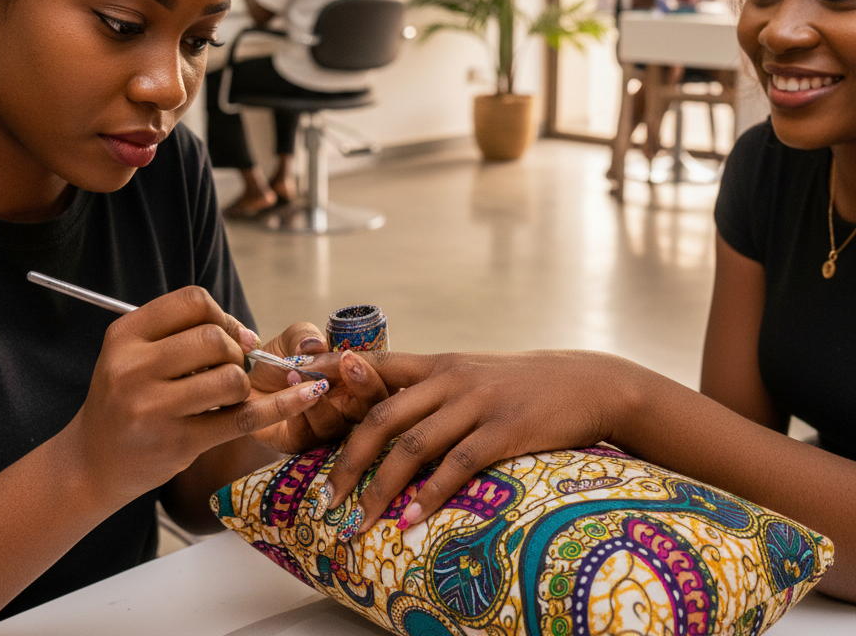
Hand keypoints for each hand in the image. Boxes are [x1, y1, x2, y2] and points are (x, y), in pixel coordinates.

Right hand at [61, 287, 326, 508]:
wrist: (91, 464)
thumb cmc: (126, 400)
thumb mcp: (134, 354)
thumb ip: (183, 333)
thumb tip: (249, 335)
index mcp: (125, 335)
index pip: (193, 301)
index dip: (223, 315)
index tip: (230, 336)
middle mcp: (133, 368)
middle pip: (215, 338)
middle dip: (236, 351)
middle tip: (231, 369)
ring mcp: (152, 408)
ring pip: (231, 378)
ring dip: (242, 384)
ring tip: (226, 396)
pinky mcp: (176, 444)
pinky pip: (242, 419)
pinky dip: (282, 406)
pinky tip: (308, 395)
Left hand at [247, 326, 388, 454]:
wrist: (246, 384)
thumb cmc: (280, 361)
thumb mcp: (292, 339)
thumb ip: (305, 336)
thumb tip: (315, 344)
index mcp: (355, 379)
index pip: (381, 377)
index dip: (373, 368)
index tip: (351, 355)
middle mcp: (349, 406)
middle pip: (374, 406)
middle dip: (366, 386)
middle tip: (347, 364)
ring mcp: (327, 428)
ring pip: (338, 426)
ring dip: (320, 401)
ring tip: (295, 373)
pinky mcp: (301, 443)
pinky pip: (307, 436)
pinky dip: (298, 413)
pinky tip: (286, 392)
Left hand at [318, 350, 624, 535]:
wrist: (587, 382)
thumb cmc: (523, 384)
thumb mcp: (474, 375)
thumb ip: (433, 389)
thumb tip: (391, 417)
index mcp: (437, 363)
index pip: (374, 364)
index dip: (334, 377)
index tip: (297, 388)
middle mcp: (449, 378)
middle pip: (382, 414)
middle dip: (348, 459)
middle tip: (327, 497)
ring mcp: (476, 402)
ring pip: (413, 444)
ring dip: (380, 487)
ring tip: (358, 521)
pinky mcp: (505, 428)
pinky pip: (458, 464)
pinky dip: (431, 493)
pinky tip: (413, 519)